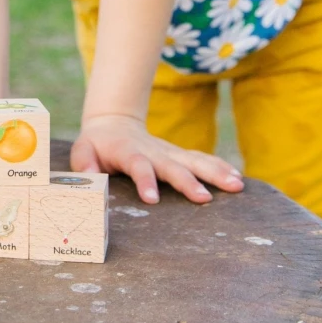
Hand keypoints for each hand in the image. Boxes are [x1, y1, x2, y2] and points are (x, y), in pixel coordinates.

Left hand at [70, 113, 244, 204]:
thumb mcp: (83, 151)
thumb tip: (90, 177)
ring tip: (236, 185)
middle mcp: (153, 152)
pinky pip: (202, 160)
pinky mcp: (180, 155)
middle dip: (188, 181)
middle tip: (204, 198)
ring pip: (195, 160)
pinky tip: (238, 179)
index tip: (152, 199)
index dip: (145, 180)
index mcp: (128, 152)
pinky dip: (220, 167)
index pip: (138, 165)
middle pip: (173, 165)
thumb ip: (84, 164)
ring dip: (215, 172)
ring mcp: (170, 152)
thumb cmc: (96, 145)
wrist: (114, 123)